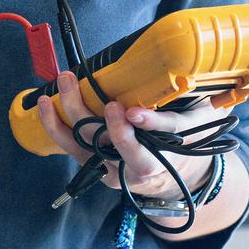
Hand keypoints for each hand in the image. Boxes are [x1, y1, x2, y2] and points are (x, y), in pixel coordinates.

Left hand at [35, 70, 219, 198]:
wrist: (174, 180)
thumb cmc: (186, 143)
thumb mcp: (201, 123)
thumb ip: (196, 104)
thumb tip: (204, 68)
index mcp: (167, 154)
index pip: (159, 138)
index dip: (148, 125)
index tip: (135, 113)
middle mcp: (137, 166)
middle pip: (116, 144)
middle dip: (105, 121)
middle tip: (96, 92)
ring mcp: (113, 167)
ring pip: (87, 145)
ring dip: (71, 115)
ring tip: (62, 85)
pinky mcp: (95, 165)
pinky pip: (71, 147)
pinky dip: (55, 126)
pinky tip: (44, 104)